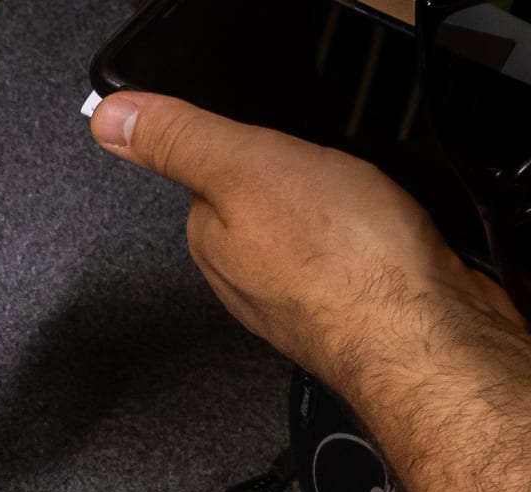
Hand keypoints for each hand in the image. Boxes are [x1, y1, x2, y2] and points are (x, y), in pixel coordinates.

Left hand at [88, 92, 522, 398]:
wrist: (423, 333)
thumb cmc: (341, 260)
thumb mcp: (247, 167)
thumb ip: (181, 140)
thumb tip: (108, 119)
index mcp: (210, 241)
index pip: (210, 174)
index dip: (249, 146)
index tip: (278, 140)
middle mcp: (245, 276)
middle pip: (263, 200)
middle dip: (297, 175)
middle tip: (330, 172)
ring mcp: (299, 297)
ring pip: (310, 231)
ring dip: (339, 209)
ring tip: (363, 203)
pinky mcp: (353, 306)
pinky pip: (354, 255)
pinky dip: (371, 238)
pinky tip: (388, 236)